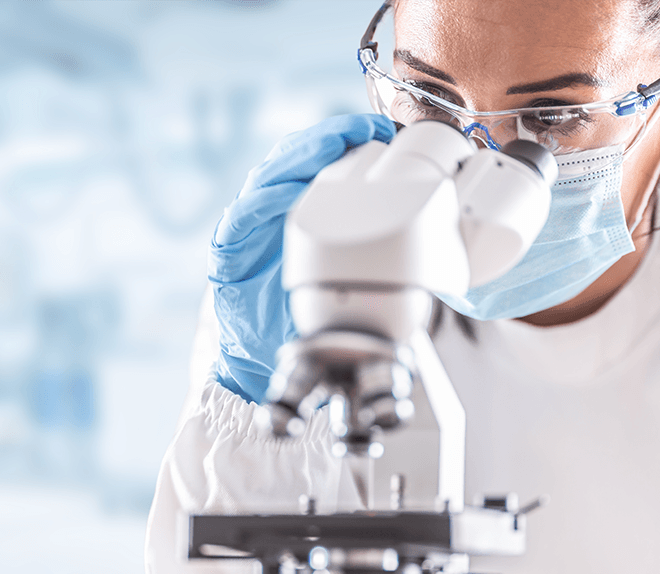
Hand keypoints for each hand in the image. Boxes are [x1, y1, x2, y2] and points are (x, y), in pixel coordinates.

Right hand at [210, 114, 396, 401]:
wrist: (262, 358)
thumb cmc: (305, 316)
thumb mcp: (350, 278)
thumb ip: (377, 248)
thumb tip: (432, 227)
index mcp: (302, 210)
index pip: (322, 161)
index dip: (349, 139)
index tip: (383, 129)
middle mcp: (273, 210)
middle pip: (295, 158)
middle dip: (329, 138)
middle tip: (361, 128)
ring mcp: (248, 228)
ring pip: (268, 177)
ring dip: (298, 158)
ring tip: (327, 146)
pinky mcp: (228, 251)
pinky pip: (240, 219)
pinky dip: (258, 204)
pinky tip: (278, 194)